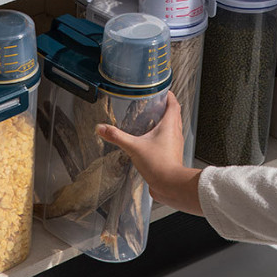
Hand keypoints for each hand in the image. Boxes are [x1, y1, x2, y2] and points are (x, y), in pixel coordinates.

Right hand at [96, 92, 203, 215]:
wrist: (170, 185)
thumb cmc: (159, 164)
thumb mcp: (133, 147)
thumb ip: (117, 136)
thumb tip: (101, 128)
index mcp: (170, 124)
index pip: (173, 103)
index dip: (168, 95)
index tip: (160, 90)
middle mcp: (175, 132)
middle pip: (174, 114)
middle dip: (164, 107)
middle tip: (153, 103)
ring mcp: (175, 144)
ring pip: (172, 127)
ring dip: (164, 121)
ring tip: (150, 120)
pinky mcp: (172, 154)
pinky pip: (169, 140)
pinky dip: (162, 135)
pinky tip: (150, 140)